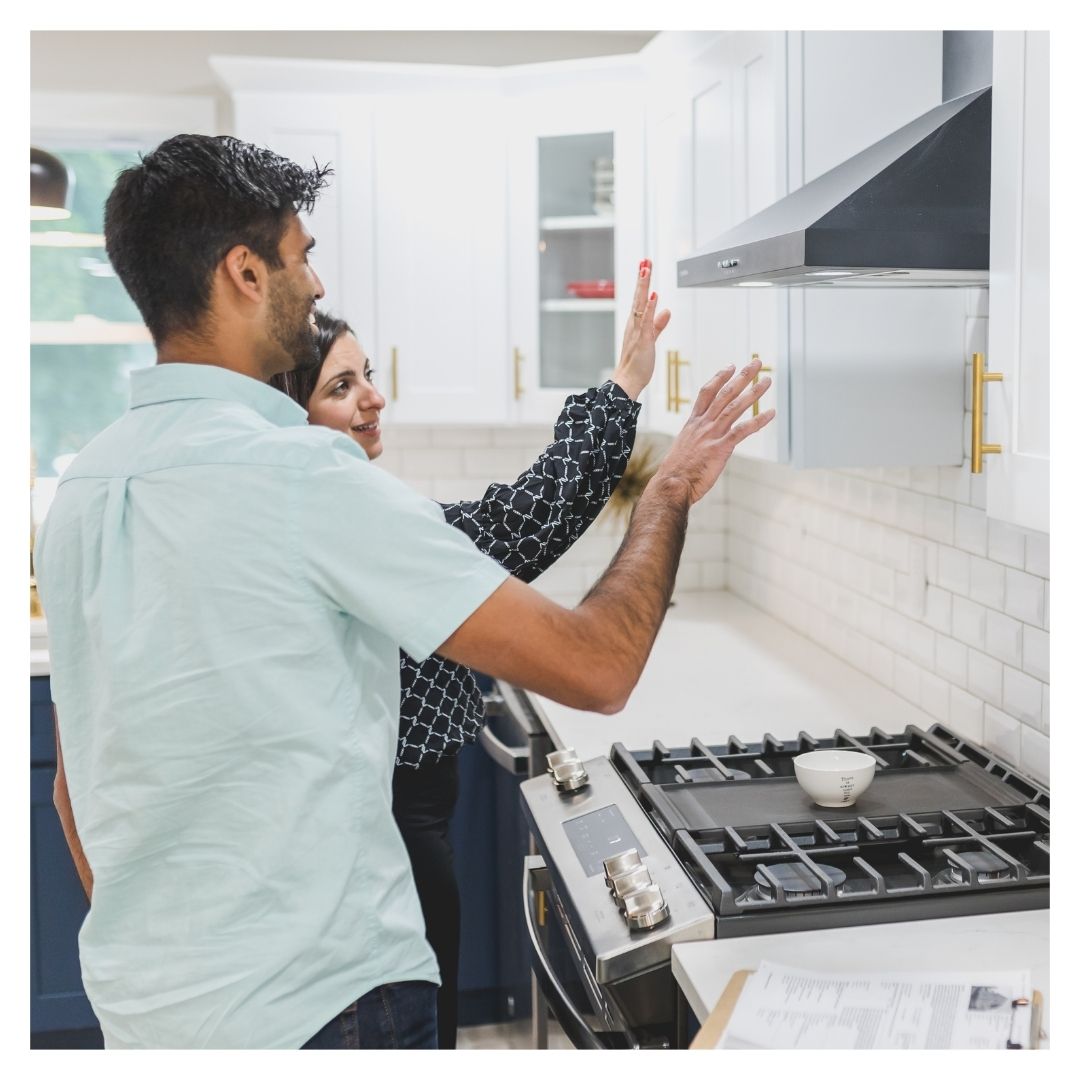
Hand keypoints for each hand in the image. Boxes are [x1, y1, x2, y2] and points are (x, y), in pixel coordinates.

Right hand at [611, 259, 671, 400]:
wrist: (627, 381)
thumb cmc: (637, 364)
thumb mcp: (650, 339)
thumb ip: (658, 324)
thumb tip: (666, 310)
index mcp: (636, 324)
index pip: (640, 299)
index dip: (643, 282)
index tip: (645, 265)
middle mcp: (634, 324)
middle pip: (638, 296)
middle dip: (642, 278)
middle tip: (645, 260)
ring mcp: (637, 331)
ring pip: (640, 304)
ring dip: (643, 286)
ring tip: (646, 269)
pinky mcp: (642, 340)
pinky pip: (646, 321)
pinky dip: (649, 308)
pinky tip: (653, 296)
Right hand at [652, 358, 774, 504]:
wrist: (672, 484)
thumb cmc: (675, 473)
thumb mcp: (682, 450)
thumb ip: (694, 442)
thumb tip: (700, 444)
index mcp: (692, 424)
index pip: (707, 393)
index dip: (720, 377)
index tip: (731, 366)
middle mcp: (703, 424)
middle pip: (725, 394)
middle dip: (742, 376)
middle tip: (757, 363)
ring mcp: (711, 435)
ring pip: (735, 407)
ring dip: (753, 392)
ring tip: (767, 381)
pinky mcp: (720, 448)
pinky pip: (742, 431)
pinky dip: (758, 421)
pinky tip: (771, 413)